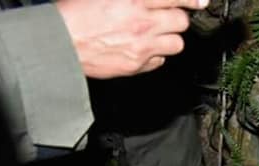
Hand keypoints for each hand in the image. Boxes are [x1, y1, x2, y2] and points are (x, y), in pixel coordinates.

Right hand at [56, 0, 207, 78]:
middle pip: (181, 22)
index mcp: (135, 0)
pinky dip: (156, 55)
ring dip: (170, 38)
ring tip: (156, 33)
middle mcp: (143, 23)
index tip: (200, 1)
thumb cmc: (74, 12)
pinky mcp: (137, 65)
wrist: (57, 43)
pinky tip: (143, 48)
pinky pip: (160, 61)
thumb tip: (150, 1)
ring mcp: (142, 47)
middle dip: (176, 18)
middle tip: (166, 16)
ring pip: (176, 44)